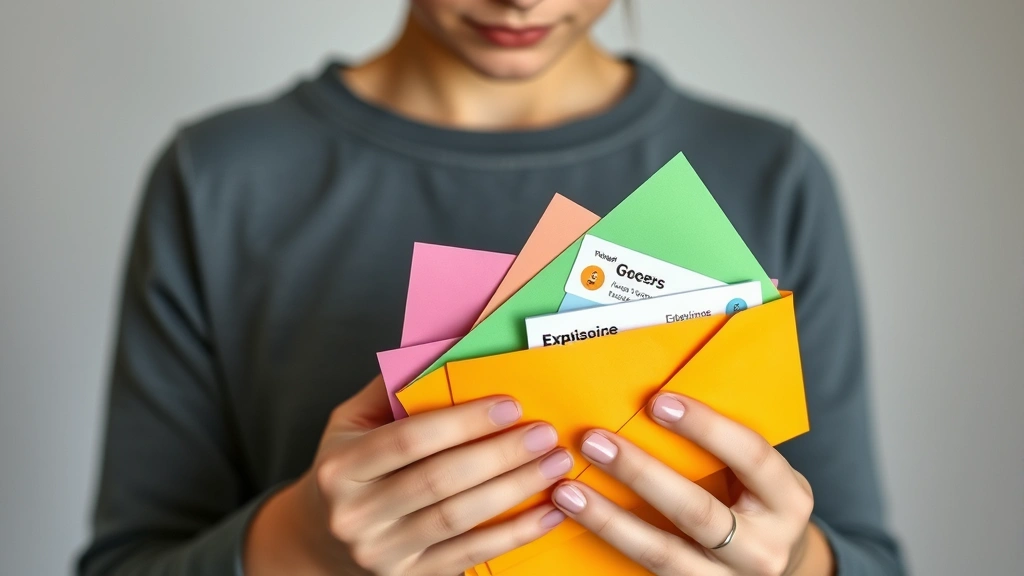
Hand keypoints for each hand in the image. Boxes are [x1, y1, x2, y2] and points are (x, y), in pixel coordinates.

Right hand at [245, 376, 572, 575]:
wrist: (317, 540)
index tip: (510, 405)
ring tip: (554, 465)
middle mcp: (356, 514)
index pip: (409, 439)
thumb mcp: (350, 424)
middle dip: (500, 455)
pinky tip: (548, 514)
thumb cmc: (346, 468)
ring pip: (460, 519)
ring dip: (515, 490)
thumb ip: (392, 389)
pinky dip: (514, 535)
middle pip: (440, 480)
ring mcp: (382, 552)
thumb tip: (448, 348)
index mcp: (342, 467)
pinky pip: (470, 556)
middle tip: (544, 433)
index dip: (463, 421)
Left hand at [549, 394, 832, 575]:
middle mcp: (765, 547)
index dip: (705, 428)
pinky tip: (578, 520)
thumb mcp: (759, 475)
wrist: (773, 564)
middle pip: (697, 511)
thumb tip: (656, 397)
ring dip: (609, 520)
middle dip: (641, 474)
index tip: (658, 401)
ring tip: (569, 491)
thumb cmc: (757, 501)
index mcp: (788, 499)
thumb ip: (724, 447)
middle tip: (594, 442)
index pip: (751, 456)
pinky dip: (610, 542)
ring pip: (662, 553)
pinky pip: (648, 570)